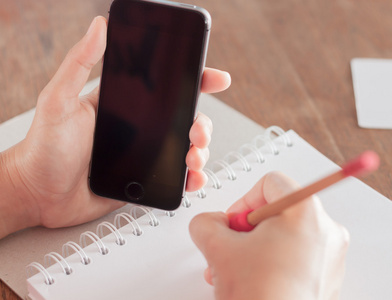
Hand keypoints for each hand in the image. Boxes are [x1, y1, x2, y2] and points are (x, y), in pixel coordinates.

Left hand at [0, 16, 230, 236]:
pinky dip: (192, 178)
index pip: (166, 87)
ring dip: (200, 150)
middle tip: (197, 131)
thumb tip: (98, 26)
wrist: (37, 194)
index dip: (195, 80)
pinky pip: (176, 178)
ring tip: (194, 156)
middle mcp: (140, 128)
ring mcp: (144, 155)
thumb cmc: (42, 148)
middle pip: (185, 119)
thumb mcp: (58, 100)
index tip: (215, 77)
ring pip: (185, 148)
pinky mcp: (145, 180)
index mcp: (126, 106)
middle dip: (202, 123)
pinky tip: (194, 178)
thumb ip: (78, 64)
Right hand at [189, 172, 348, 299]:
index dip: (244, 201)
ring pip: (287, 234)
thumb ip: (206, 223)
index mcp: (304, 211)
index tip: (235, 223)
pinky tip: (258, 279)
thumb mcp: (218, 249)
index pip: (271, 182)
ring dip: (258, 248)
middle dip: (248, 230)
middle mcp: (326, 229)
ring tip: (241, 268)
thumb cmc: (262, 297)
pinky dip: (277, 261)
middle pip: (279, 210)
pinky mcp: (329, 275)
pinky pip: (299, 254)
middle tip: (235, 248)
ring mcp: (331, 254)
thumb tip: (209, 222)